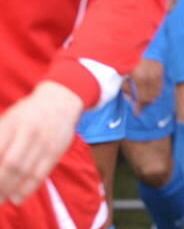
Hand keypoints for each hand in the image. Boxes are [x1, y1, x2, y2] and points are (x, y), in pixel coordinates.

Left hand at [0, 81, 84, 203]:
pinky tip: (17, 197)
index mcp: (12, 123)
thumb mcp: (8, 119)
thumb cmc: (27, 113)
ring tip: (1, 200)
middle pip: (11, 165)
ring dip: (10, 190)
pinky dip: (28, 189)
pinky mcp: (56, 150)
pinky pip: (41, 173)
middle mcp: (29, 132)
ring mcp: (44, 141)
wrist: (61, 100)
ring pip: (26, 171)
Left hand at [125, 59, 163, 113]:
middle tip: (140, 106)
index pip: (142, 98)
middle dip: (145, 103)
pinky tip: (150, 91)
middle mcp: (150, 76)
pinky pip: (160, 85)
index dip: (139, 107)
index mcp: (139, 78)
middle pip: (151, 96)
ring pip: (157, 92)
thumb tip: (132, 99)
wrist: (136, 49)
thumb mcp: (124, 77)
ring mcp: (157, 72)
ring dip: (151, 97)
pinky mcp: (161, 69)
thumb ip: (127, 88)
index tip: (137, 112)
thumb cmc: (127, 63)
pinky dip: (156, 91)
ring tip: (145, 99)